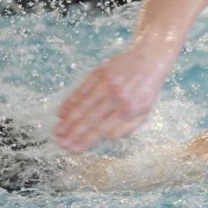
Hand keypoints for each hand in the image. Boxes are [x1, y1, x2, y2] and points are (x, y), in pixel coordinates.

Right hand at [54, 44, 173, 152]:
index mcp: (129, 109)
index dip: (86, 140)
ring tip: (57, 132)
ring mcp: (106, 83)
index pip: (103, 128)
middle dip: (73, 132)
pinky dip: (70, 101)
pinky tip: (61, 112)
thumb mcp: (145, 111)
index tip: (73, 149)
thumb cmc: (147, 89)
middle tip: (60, 144)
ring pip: (83, 104)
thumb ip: (128, 127)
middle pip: (90, 118)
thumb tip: (108, 137)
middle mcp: (116, 96)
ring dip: (68, 120)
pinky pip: (82, 89)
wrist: (150, 58)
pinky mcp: (99, 72)